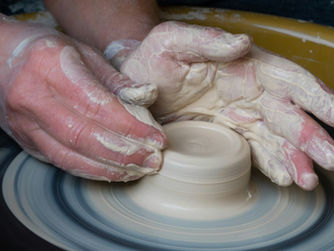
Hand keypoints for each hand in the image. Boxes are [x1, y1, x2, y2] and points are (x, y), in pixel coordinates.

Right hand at [0, 17, 165, 181]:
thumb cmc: (46, 51)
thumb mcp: (82, 52)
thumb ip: (114, 78)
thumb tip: (146, 98)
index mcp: (49, 67)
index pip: (97, 105)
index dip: (131, 126)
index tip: (156, 138)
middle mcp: (33, 98)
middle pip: (84, 137)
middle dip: (125, 154)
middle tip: (153, 160)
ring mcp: (25, 124)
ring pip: (71, 157)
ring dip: (110, 168)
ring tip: (140, 170)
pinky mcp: (26, 141)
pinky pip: (61, 162)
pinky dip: (91, 170)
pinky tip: (114, 172)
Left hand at [120, 21, 333, 189]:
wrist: (138, 80)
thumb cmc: (154, 57)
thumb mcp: (173, 41)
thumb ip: (207, 40)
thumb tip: (243, 44)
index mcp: (245, 66)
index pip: (290, 81)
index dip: (317, 98)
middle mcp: (250, 92)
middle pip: (290, 115)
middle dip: (312, 138)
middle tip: (330, 160)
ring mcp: (240, 115)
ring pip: (277, 138)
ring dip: (295, 158)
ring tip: (306, 180)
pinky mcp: (228, 133)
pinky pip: (255, 150)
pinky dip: (271, 164)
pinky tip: (284, 177)